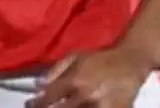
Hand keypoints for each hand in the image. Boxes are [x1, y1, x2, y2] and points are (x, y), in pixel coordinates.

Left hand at [26, 45, 154, 107]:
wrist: (129, 62)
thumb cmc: (100, 59)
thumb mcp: (74, 57)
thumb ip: (55, 70)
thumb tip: (38, 84)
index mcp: (74, 81)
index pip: (49, 97)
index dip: (37, 103)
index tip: (30, 104)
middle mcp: (85, 96)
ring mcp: (100, 106)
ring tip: (60, 107)